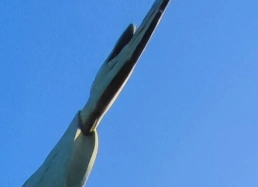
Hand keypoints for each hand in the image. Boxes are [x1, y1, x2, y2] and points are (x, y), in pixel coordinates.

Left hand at [79, 0, 171, 133]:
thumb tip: (133, 24)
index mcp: (129, 51)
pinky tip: (148, 25)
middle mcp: (132, 54)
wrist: (95, 105)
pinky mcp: (125, 66)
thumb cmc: (103, 84)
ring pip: (143, 36)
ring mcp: (129, 60)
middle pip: (146, 29)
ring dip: (153, 20)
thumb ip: (122, 41)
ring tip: (162, 4)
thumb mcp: (111, 57)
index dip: (151, 14)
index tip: (160, 0)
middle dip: (156, 12)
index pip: (142, 29)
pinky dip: (144, 36)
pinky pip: (136, 47)